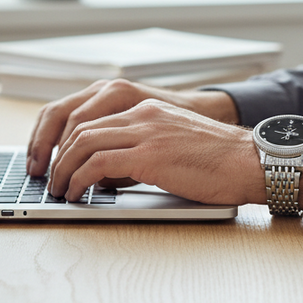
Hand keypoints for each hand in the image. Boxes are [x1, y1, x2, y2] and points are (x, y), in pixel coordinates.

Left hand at [47, 98, 264, 204]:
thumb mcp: (176, 146)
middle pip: (81, 128)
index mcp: (150, 110)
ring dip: (64, 169)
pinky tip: (78, 192)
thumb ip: (145, 151)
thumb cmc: (222, 163)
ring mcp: (146, 132)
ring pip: (82, 143)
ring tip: (60, 190)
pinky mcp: (149, 154)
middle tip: (52, 179)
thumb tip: (111, 175)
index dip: (69, 143)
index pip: (94, 119)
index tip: (60, 163)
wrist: (251, 162)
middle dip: (58, 155)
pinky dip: (80, 178)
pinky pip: (97, 163)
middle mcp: (144, 114)